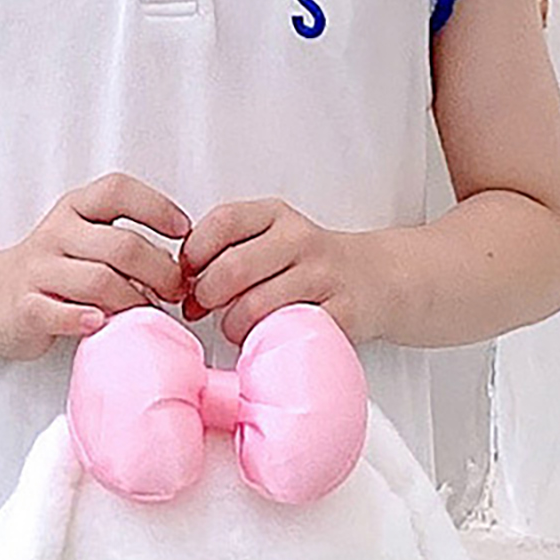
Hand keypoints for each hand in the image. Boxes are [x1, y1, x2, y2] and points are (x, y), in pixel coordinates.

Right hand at [0, 174, 190, 360]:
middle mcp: (57, 233)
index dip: (157, 208)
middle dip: (161, 271)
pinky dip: (83, 320)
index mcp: (75, 209)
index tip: (184, 232)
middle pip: (122, 246)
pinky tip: (99, 324)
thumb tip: (177, 267)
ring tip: (148, 314)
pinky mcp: (27, 307)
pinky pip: (59, 313)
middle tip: (177, 290)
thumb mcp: (82, 241)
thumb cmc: (51, 272)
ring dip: (133, 301)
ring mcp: (40, 270)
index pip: (119, 191)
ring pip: (99, 281)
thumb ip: (121, 244)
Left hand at [181, 198, 386, 347]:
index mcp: (275, 215)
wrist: (379, 279)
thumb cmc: (310, 265)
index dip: (194, 254)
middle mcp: (299, 240)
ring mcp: (322, 276)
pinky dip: (265, 344)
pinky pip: (285, 334)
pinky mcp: (339, 313)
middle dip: (206, 297)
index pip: (221, 223)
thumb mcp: (270, 239)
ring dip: (232, 327)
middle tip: (203, 309)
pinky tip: (264, 340)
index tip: (188, 276)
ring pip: (254, 307)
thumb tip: (180, 283)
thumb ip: (227, 250)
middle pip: (231, 269)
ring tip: (235, 328)